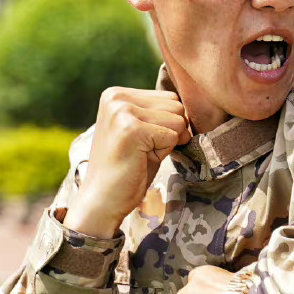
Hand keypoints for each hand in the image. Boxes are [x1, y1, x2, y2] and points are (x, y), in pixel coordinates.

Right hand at [70, 88, 190, 237]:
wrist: (102, 199)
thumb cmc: (127, 168)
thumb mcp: (142, 130)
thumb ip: (159, 113)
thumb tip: (191, 108)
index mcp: (116, 94)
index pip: (170, 97)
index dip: (166, 124)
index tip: (142, 142)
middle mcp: (117, 97)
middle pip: (177, 105)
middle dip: (169, 132)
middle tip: (143, 150)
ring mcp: (122, 111)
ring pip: (178, 120)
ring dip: (167, 142)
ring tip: (142, 154)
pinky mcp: (132, 129)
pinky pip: (173, 135)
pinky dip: (164, 152)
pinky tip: (141, 160)